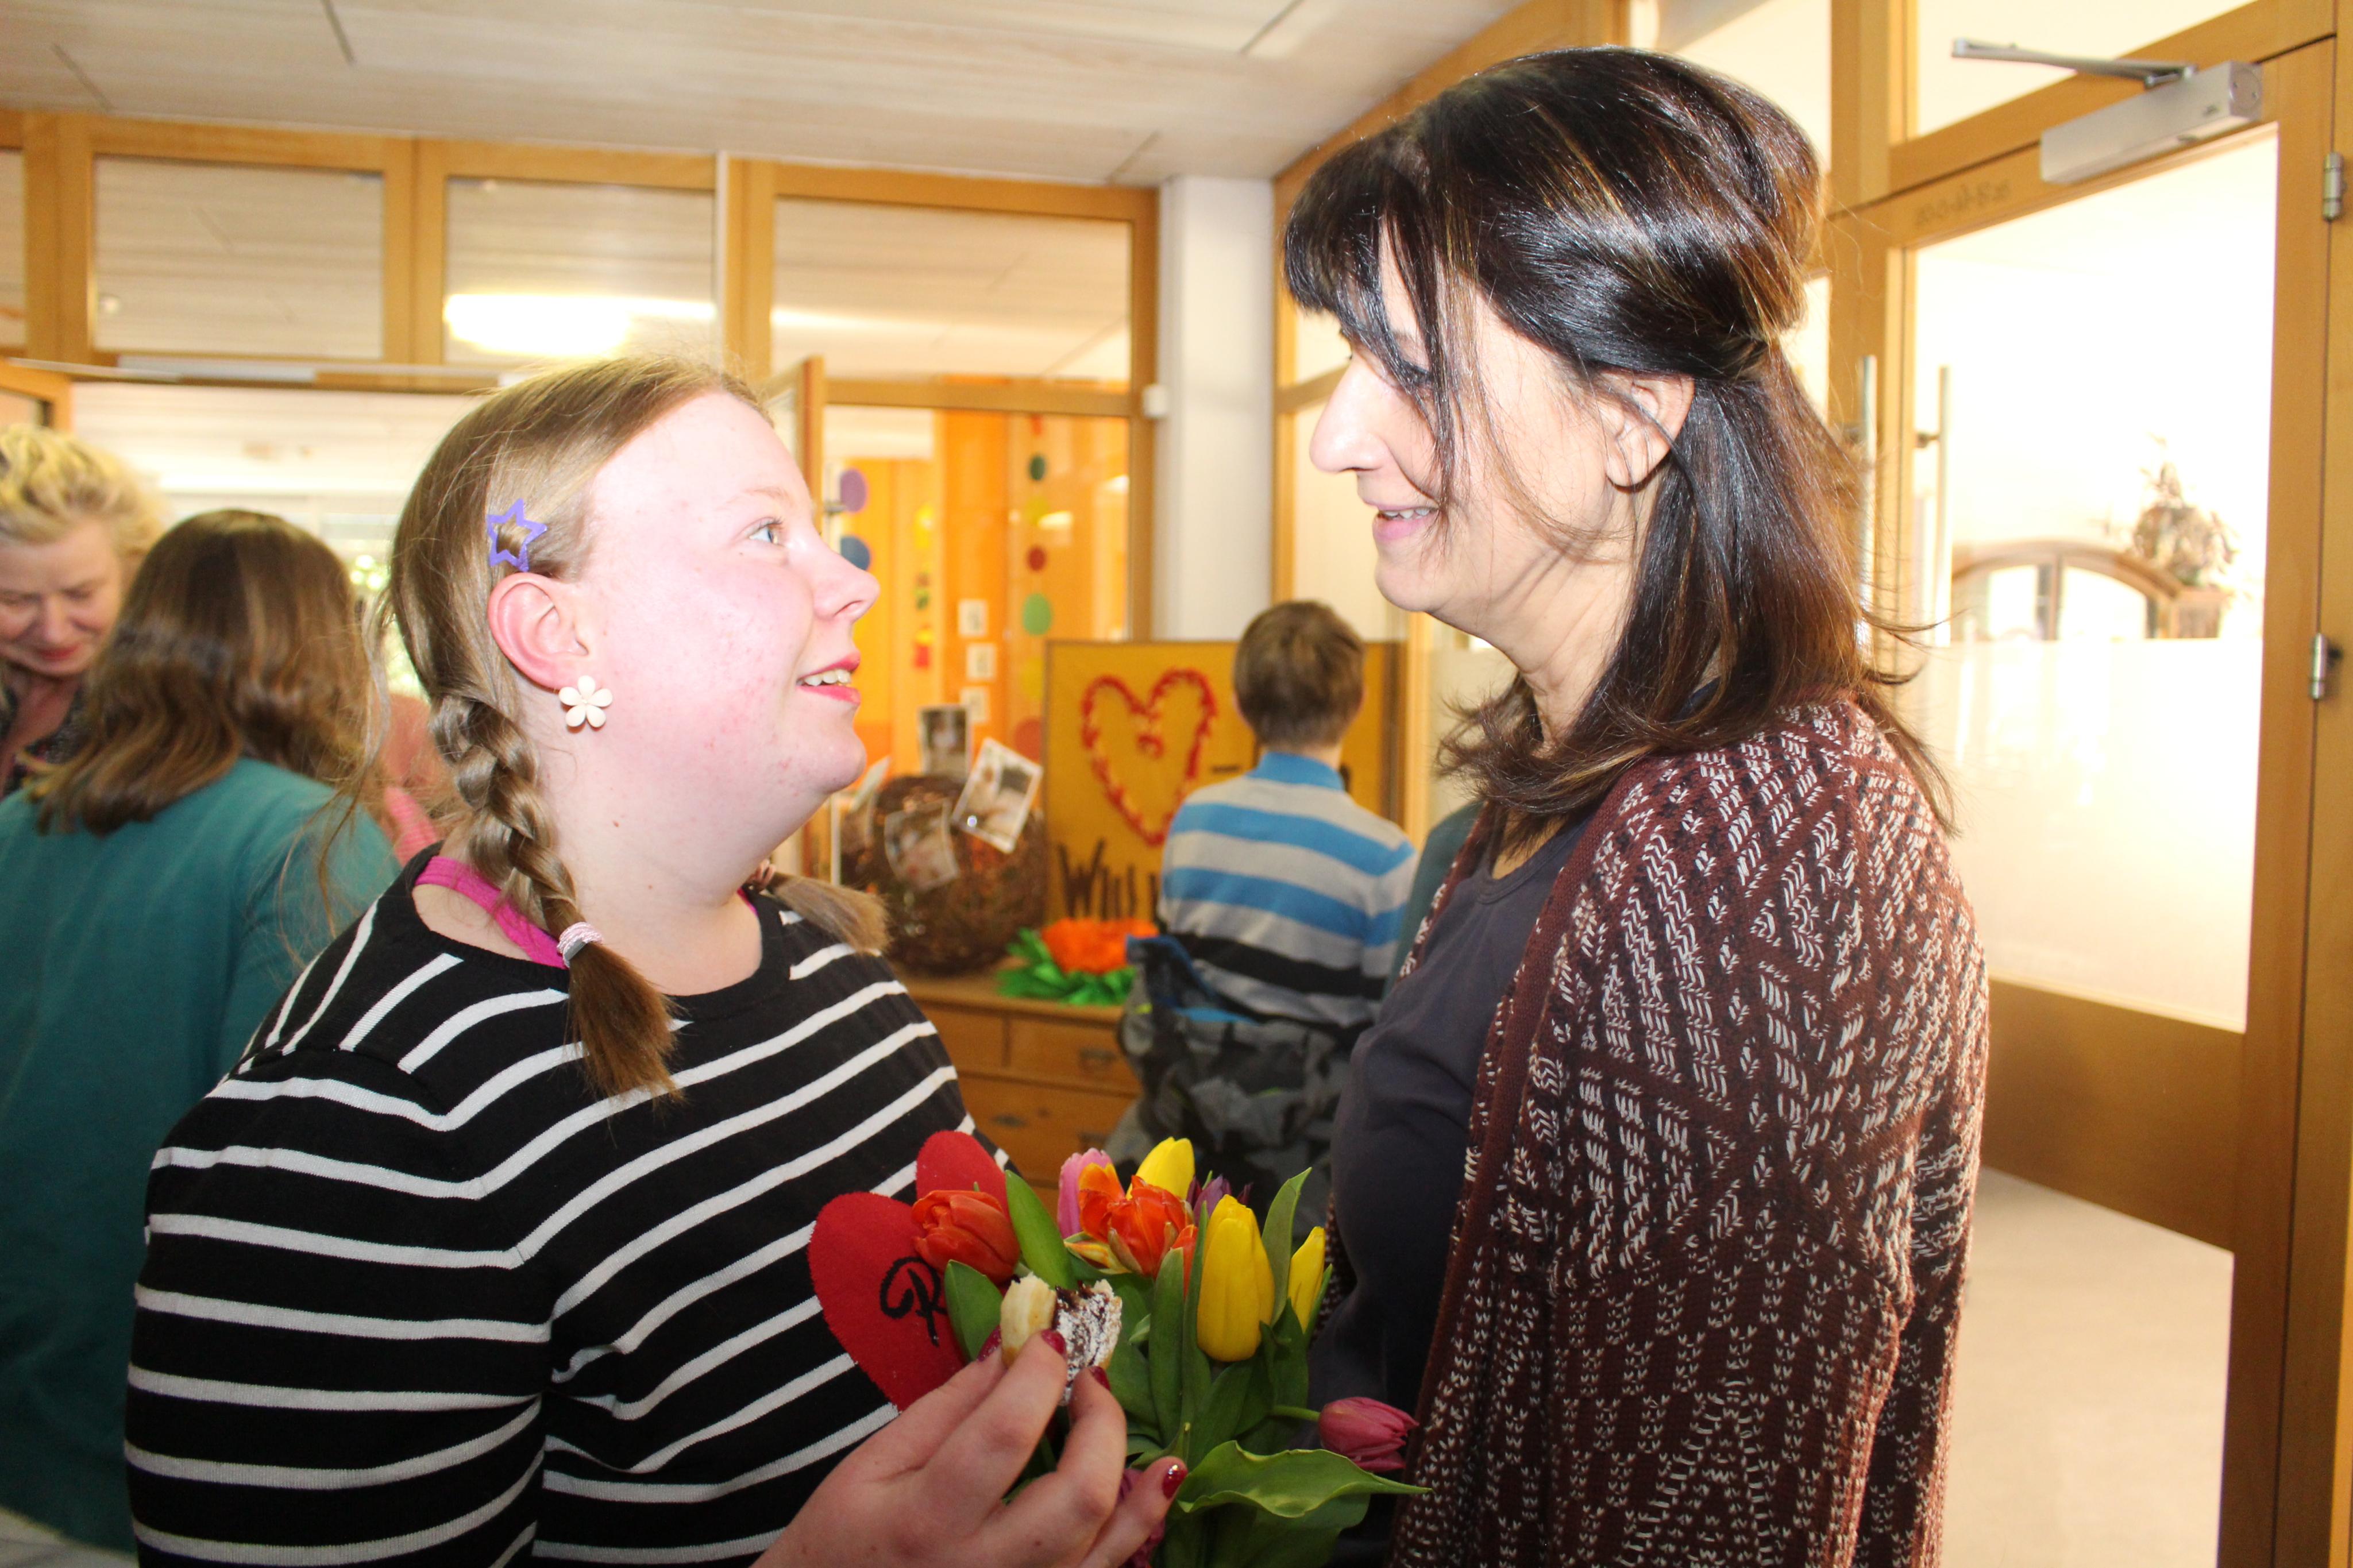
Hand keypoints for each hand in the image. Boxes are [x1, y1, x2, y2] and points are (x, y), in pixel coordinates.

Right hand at [758, 1336, 1182, 1567]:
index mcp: (927, 1519)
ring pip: (1105, 1537)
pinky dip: (1143, 1518)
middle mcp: (983, 1567)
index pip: (1005, 1434)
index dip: (1041, 1374)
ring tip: (1115, 1407)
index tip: (1051, 1337)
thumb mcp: (871, 1466)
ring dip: (1130, 1465)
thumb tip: (1008, 1346)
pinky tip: (1163, 1474)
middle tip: (1086, 1378)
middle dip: (1099, 1420)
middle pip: (1076, 1494)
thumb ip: (946, 1407)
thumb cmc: (840, 1541)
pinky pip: (1109, 1567)